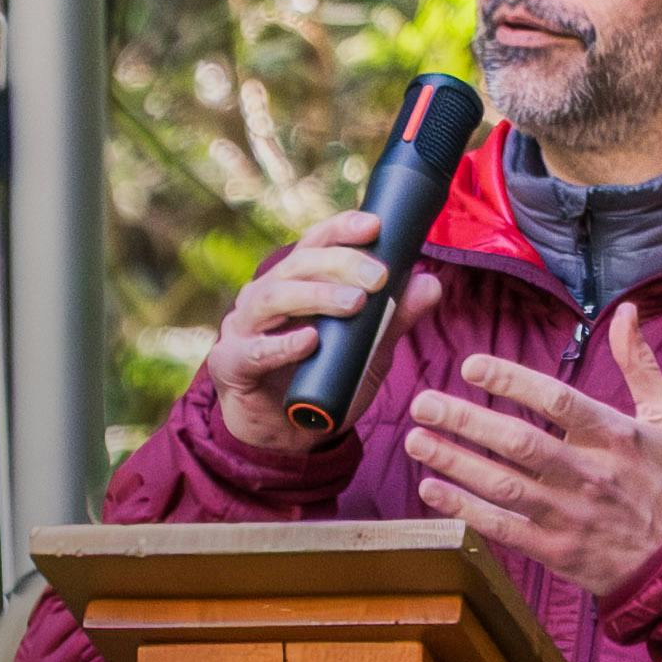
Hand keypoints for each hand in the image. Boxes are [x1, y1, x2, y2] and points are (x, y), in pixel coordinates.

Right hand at [209, 213, 441, 455]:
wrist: (285, 436)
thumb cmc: (323, 380)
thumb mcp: (368, 351)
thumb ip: (394, 319)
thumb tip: (430, 283)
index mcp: (295, 281)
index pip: (316, 242)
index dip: (342, 228)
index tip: (375, 225)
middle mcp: (265, 293)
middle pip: (298, 263)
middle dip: (340, 263)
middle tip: (378, 277)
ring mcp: (243, 326)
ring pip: (274, 295)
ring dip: (317, 295)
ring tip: (355, 303)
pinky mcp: (231, 363)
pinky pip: (254, 350)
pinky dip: (283, 344)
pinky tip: (309, 341)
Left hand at [403, 305, 661, 604]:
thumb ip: (640, 363)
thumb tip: (627, 311)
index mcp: (616, 436)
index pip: (558, 401)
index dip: (513, 381)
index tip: (471, 365)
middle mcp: (589, 474)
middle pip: (520, 443)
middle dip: (466, 421)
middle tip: (423, 402)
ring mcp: (570, 516)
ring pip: (503, 486)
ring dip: (455, 462)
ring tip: (415, 440)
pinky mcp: (556, 551)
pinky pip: (503, 528)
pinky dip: (464, 510)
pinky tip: (432, 489)